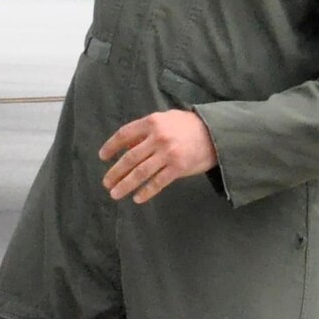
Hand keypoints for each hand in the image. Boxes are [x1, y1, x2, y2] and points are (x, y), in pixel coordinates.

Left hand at [99, 110, 217, 204]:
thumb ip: (145, 130)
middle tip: (106, 183)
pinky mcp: (178, 168)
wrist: (215, 134)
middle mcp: (158, 138)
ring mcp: (168, 154)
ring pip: (141, 172)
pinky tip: (137, 198)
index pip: (124, 134)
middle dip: (115, 172)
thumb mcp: (165, 119)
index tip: (102, 157)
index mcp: (152, 122)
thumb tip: (126, 146)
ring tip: (115, 193)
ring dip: (126, 184)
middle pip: (130, 157)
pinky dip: (146, 191)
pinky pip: (158, 182)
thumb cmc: (186, 126)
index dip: (111, 146)